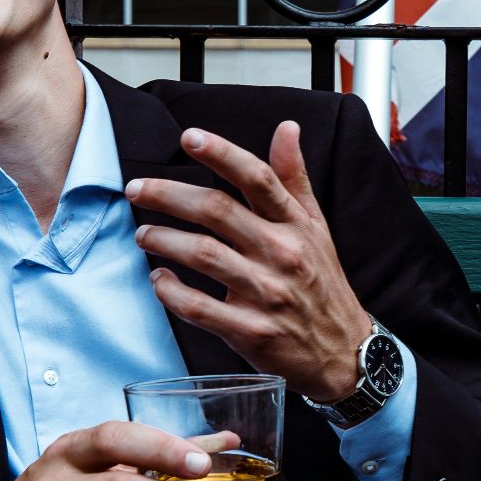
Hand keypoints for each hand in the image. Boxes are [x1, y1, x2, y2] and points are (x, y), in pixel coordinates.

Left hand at [128, 121, 371, 401]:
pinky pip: (199, 307)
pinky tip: (159, 279)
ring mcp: (266, 294)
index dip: (222, 153)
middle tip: (137, 189)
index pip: (258, 178)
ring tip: (143, 233)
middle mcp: (283, 254)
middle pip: (218, 211)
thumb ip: (294, 178)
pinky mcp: (251, 331)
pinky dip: (171, 291)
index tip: (189, 137)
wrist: (342, 352)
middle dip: (169, 194)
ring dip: (163, 239)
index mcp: (296, 225)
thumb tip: (286, 128)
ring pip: (203, 255)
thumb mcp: (316, 228)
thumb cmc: (322, 285)